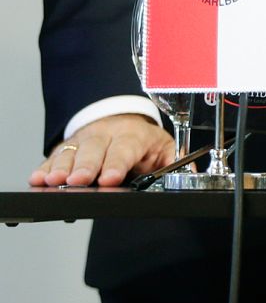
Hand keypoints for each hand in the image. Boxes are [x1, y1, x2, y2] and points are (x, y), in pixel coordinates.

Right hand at [29, 114, 171, 187]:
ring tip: (53, 181)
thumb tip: (191, 175)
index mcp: (132, 136)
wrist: (121, 120)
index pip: (125, 149)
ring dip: (61, 168)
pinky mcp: (66, 149)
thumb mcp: (163, 147)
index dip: (116, 164)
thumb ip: (173, 162)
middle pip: (94, 150)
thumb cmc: (141, 141)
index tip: (110, 179)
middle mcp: (105, 136)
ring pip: (71, 152)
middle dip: (85, 167)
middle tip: (79, 182)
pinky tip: (38, 178)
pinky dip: (44, 167)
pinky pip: (53, 157)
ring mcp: (83, 141)